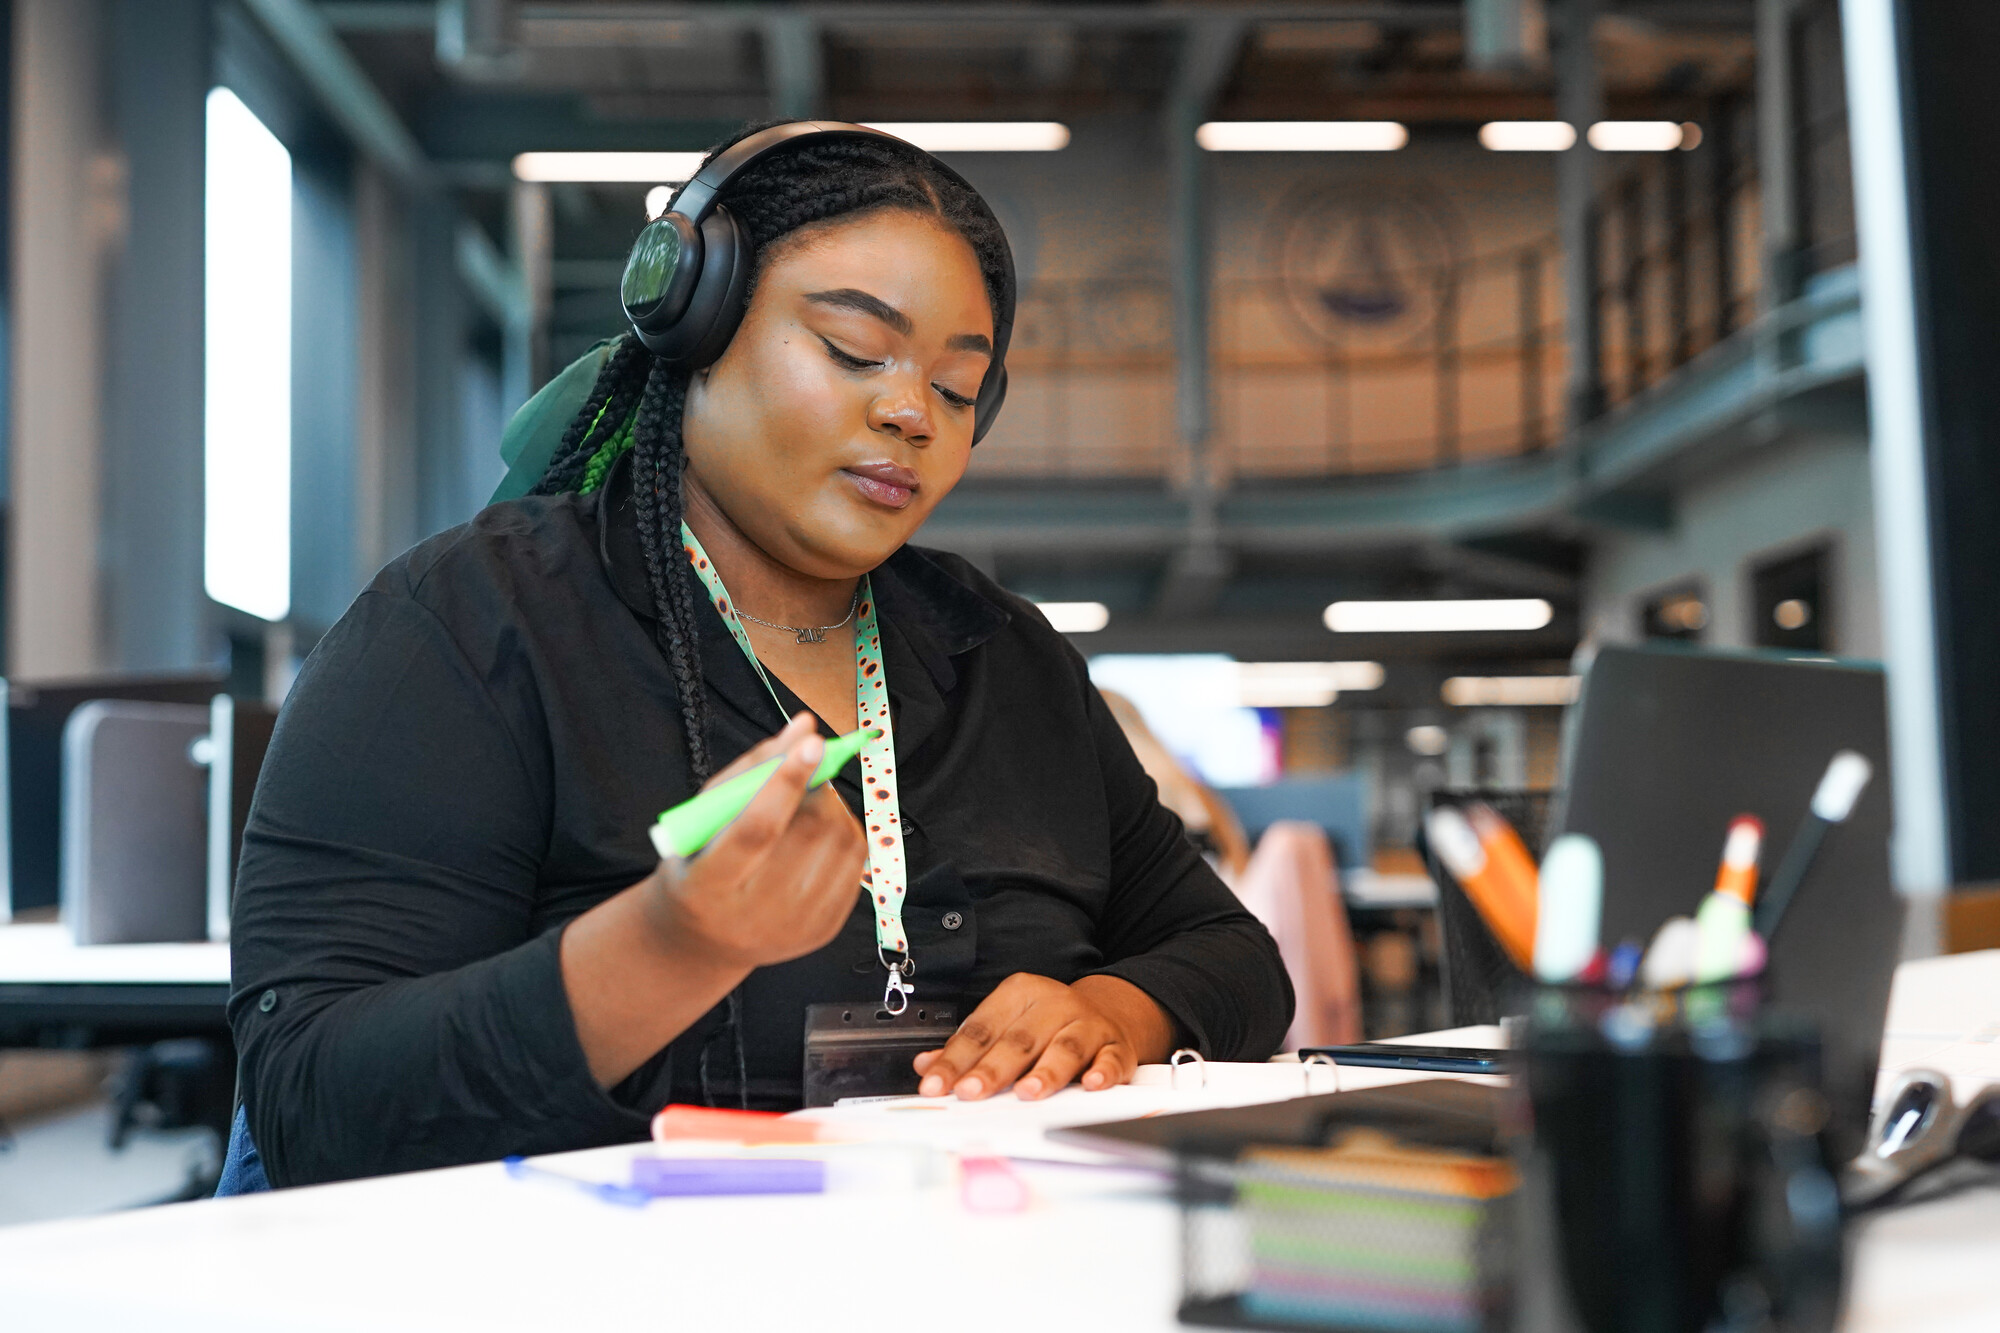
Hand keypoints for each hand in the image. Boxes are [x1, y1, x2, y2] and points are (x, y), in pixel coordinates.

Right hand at [639, 713, 866, 969]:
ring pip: (839, 844)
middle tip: (808, 767)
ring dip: (833, 805)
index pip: (757, 830)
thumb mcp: (703, 818)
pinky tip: (821, 829)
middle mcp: (753, 915)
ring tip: (809, 800)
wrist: (703, 940)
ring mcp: (793, 928)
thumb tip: (804, 725)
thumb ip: (751, 769)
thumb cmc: (698, 864)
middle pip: (806, 834)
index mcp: (707, 888)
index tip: (812, 742)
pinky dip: (845, 831)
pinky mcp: (823, 931)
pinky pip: (855, 864)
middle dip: (815, 787)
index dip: (785, 782)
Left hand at [913, 973, 1175, 1101]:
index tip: (935, 1084)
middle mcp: (1055, 1004)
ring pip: (1066, 1046)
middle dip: (993, 1068)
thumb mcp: (1007, 1025)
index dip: (955, 1059)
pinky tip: (1093, 1084)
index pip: (981, 1029)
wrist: (1110, 1013)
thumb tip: (926, 1067)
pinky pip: (1111, 1058)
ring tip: (1028, 1093)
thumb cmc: (1048, 1025)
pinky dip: (1104, 1071)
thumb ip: (969, 1047)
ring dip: (1046, 1071)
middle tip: (972, 1092)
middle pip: (1019, 1039)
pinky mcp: (1117, 1046)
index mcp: (1021, 994)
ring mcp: (1088, 1024)